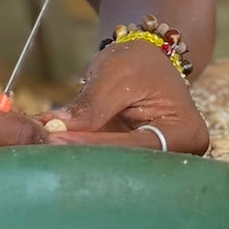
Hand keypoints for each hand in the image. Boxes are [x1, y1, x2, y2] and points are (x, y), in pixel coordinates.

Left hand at [42, 40, 208, 154]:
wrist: (148, 62)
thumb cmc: (143, 62)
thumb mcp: (118, 73)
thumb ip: (90, 105)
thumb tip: (55, 127)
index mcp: (186, 133)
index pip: (136, 146)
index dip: (95, 144)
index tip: (56, 138)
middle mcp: (176, 155)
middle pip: (126, 163)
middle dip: (83, 155)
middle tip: (43, 145)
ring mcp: (154, 161)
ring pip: (112, 166)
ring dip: (77, 157)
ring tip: (42, 145)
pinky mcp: (132, 162)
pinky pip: (104, 162)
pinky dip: (78, 154)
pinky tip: (50, 147)